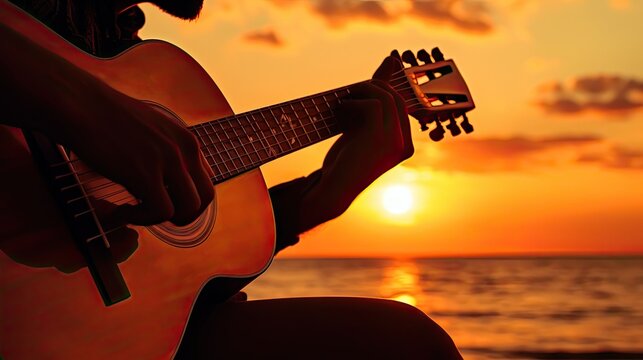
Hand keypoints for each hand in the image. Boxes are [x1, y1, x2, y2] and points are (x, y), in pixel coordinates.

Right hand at [58, 82, 214, 226]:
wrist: (81, 104)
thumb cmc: (106, 118)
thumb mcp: (151, 130)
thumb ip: (165, 152)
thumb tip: (163, 183)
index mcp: (186, 141)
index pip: (205, 182)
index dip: (185, 199)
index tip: (161, 200)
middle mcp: (183, 150)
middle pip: (204, 198)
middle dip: (182, 214)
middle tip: (153, 213)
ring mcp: (167, 161)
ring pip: (187, 209)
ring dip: (161, 218)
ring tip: (134, 212)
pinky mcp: (146, 174)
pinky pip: (160, 212)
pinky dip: (141, 219)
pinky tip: (121, 211)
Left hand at [298, 56, 413, 229]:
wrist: (333, 189)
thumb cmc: (344, 162)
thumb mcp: (361, 131)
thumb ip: (373, 105)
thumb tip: (389, 62)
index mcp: (404, 146)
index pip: (400, 105)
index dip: (385, 87)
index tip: (371, 79)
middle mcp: (405, 144)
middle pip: (395, 97)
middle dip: (374, 87)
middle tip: (352, 90)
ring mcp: (395, 141)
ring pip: (386, 97)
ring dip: (362, 91)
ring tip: (344, 99)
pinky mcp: (380, 137)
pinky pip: (373, 104)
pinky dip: (355, 101)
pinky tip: (340, 109)